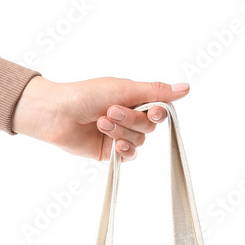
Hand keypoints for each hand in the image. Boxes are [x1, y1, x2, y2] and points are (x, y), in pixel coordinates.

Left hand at [11, 76, 189, 160]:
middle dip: (131, 119)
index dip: (159, 113)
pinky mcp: (110, 153)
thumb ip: (156, 91)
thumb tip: (187, 88)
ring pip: (139, 141)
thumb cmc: (86, 95)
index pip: (160, 109)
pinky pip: (129, 155)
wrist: (57, 114)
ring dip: (121, 132)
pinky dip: (123, 149)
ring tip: (101, 122)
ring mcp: (120, 135)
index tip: (153, 111)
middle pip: (149, 127)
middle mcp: (129, 117)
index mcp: (134, 99)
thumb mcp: (124, 89)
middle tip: (110, 110)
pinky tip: (113, 144)